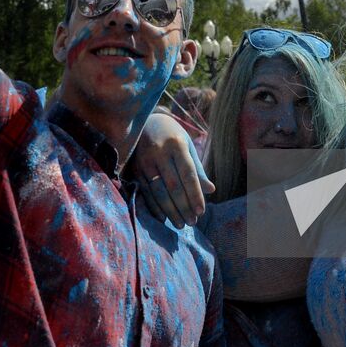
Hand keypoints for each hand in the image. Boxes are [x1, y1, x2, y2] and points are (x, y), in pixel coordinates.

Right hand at [134, 112, 213, 227]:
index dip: (195, 194)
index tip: (201, 212)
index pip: (188, 174)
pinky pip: (145, 192)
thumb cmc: (172, 136)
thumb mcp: (187, 146)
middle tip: (192, 222)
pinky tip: (163, 219)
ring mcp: (144, 161)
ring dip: (170, 211)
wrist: (145, 122)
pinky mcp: (134, 169)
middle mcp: (159, 152)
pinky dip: (154, 207)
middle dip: (184, 207)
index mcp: (176, 144)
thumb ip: (197, 168)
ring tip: (180, 224)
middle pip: (173, 186)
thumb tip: (211, 190)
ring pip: (158, 191)